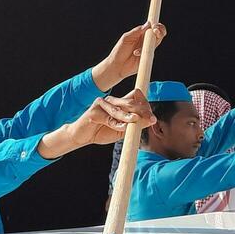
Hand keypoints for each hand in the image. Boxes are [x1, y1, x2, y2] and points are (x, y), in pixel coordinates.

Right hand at [38, 91, 153, 157]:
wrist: (82, 137)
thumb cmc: (102, 132)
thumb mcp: (122, 130)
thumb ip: (134, 125)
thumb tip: (150, 120)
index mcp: (119, 103)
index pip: (135, 97)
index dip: (145, 105)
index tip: (152, 118)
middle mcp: (112, 101)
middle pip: (130, 102)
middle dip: (142, 111)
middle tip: (151, 119)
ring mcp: (102, 104)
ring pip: (120, 109)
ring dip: (129, 115)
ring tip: (137, 120)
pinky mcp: (94, 111)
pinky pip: (108, 117)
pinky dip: (116, 123)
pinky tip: (123, 127)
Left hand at [91, 22, 167, 90]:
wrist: (117, 65)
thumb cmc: (119, 50)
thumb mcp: (126, 38)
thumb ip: (137, 31)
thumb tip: (149, 23)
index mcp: (141, 33)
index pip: (153, 27)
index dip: (158, 26)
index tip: (155, 26)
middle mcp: (146, 40)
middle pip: (159, 34)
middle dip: (160, 31)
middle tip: (156, 31)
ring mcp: (148, 49)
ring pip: (157, 43)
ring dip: (151, 42)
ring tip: (138, 47)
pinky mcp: (148, 58)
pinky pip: (151, 53)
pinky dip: (144, 52)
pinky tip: (135, 53)